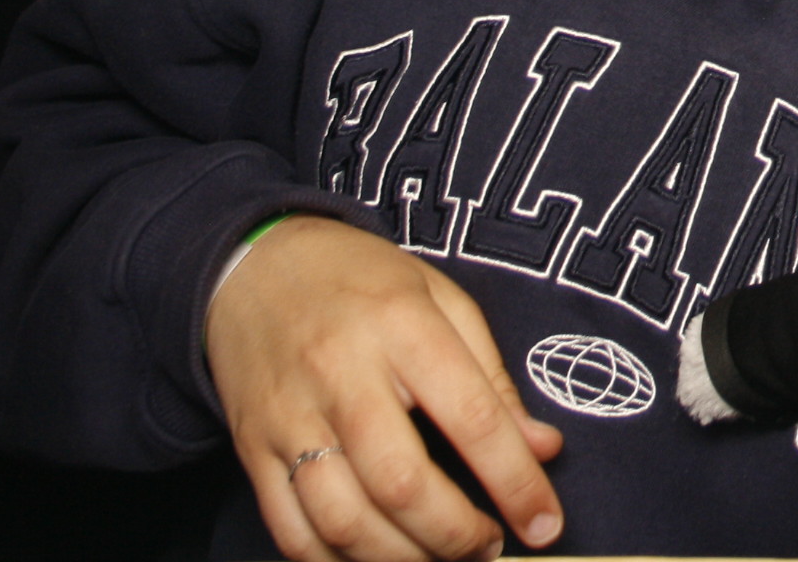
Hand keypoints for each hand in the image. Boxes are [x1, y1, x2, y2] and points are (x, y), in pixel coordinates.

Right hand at [205, 217, 564, 560]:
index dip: (515, 481)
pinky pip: (290, 531)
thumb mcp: (442, 299)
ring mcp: (290, 418)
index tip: (544, 523)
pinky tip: (376, 557)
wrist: (252, 266)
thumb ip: (492, 378)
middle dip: (455, 534)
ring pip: (343, 519)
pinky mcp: (253, 450)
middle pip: (401, 483)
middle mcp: (341, 375)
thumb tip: (542, 448)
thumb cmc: (361, 281)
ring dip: (402, 558)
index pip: (472, 417)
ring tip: (439, 556)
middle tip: (489, 547)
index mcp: (402, 326)